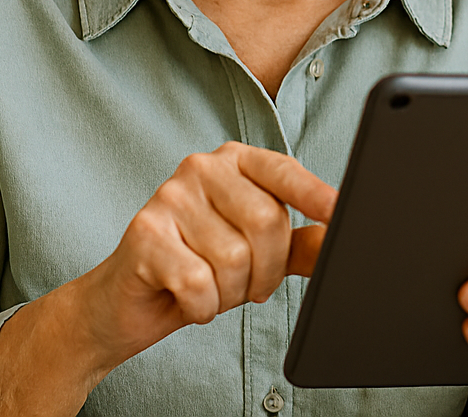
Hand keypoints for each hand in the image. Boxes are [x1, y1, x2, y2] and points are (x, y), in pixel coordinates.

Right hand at [0, 143, 335, 415]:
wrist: (123, 302)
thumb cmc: (197, 268)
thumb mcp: (257, 254)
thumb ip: (299, 243)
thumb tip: (341, 238)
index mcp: (235, 161)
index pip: (285, 172)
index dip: (316, 196)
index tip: (344, 214)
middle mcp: (202, 167)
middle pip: (267, 222)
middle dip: (268, 270)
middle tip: (249, 285)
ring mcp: (170, 196)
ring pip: (235, 258)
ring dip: (231, 292)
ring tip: (211, 288)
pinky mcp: (144, 233)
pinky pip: (200, 283)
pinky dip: (203, 307)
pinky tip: (187, 299)